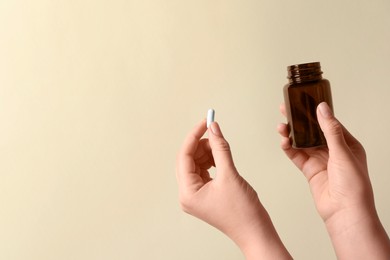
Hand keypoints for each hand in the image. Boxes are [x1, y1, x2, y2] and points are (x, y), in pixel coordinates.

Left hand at [176, 119, 291, 259]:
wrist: (255, 231)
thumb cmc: (243, 212)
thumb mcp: (230, 174)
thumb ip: (220, 148)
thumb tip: (213, 128)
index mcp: (187, 192)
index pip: (184, 157)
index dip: (194, 136)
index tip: (205, 122)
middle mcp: (188, 194)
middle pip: (188, 160)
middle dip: (201, 144)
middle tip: (215, 132)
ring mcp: (196, 195)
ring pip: (196, 164)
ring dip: (207, 152)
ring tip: (220, 146)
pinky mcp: (206, 194)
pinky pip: (204, 171)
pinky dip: (211, 161)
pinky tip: (221, 157)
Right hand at [278, 102, 389, 258]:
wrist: (344, 211)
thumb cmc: (353, 185)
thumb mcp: (343, 152)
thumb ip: (330, 130)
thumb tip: (322, 108)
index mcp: (346, 143)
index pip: (328, 122)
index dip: (314, 112)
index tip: (302, 102)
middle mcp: (333, 151)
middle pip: (312, 131)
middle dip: (298, 120)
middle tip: (285, 109)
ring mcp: (320, 160)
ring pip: (302, 142)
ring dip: (291, 134)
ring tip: (281, 127)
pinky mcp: (309, 170)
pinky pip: (296, 155)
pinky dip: (289, 148)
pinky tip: (284, 142)